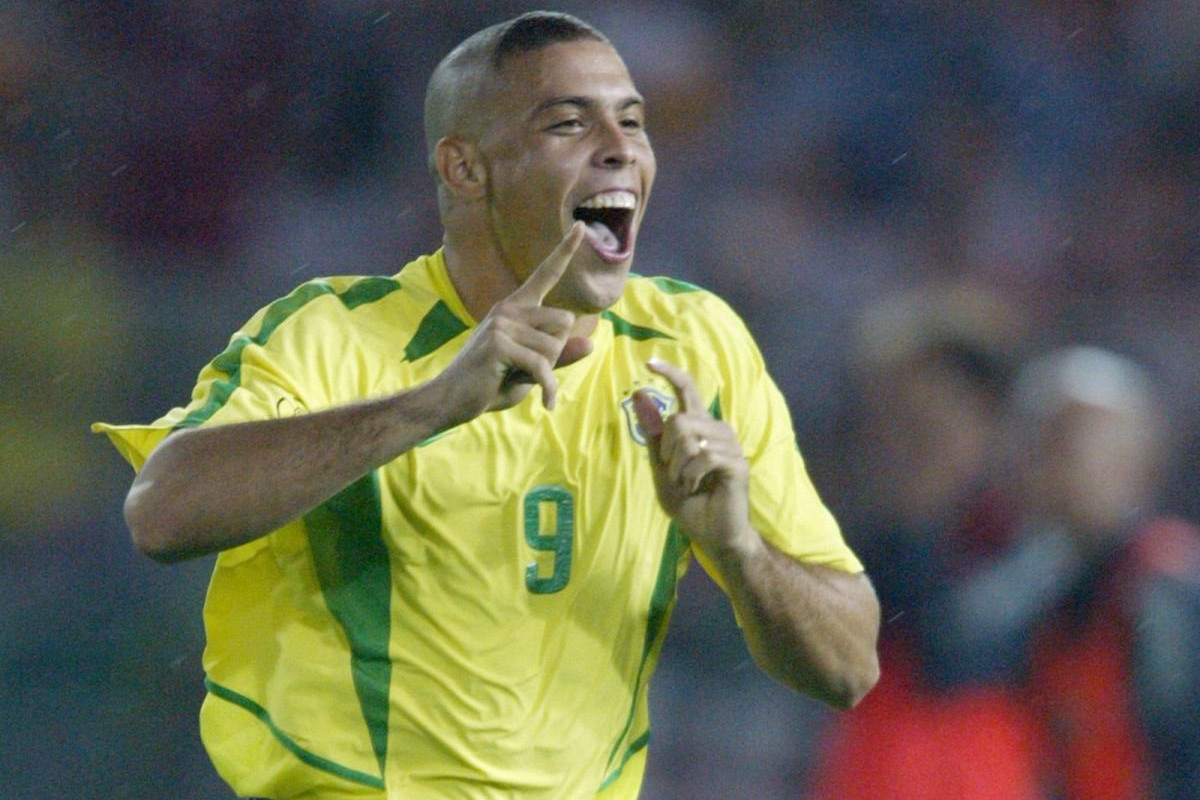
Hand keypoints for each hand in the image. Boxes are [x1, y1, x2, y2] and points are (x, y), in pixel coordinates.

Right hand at [436, 222, 593, 421]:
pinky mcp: (499, 344)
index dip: (564, 251)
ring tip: (519, 380)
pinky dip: (548, 389)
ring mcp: (502, 324)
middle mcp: (509, 309)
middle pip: (564, 322)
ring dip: (547, 372)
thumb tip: (589, 343)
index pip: (545, 274)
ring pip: (555, 346)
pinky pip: (542, 366)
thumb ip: (557, 357)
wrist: (450, 401)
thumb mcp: (531, 371)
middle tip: (530, 371)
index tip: (580, 227)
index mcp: (516, 308)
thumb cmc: (491, 384)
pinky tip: (546, 404)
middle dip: (557, 353)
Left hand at [632, 358, 752, 551]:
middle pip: (679, 420)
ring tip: (689, 485)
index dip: (670, 373)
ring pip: (689, 438)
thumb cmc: (690, 502)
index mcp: (699, 427)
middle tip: (677, 475)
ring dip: (679, 468)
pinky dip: (691, 476)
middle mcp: (717, 429)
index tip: (648, 362)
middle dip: (667, 452)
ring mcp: (731, 445)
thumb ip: (653, 433)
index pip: (687, 389)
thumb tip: (638, 394)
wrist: (712, 533)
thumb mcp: (662, 467)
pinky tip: (699, 488)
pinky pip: (703, 456)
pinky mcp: (738, 463)